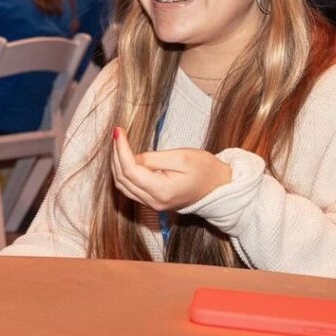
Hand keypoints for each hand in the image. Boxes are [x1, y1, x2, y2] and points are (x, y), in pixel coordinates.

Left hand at [110, 126, 230, 211]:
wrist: (219, 187)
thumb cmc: (205, 170)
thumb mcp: (181, 158)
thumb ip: (153, 159)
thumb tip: (131, 156)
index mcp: (162, 191)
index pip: (130, 170)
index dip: (121, 150)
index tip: (118, 131)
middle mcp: (154, 202)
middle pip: (123, 178)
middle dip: (116, 155)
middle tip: (117, 134)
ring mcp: (152, 204)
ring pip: (123, 185)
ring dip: (117, 164)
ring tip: (118, 143)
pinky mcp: (152, 201)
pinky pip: (130, 188)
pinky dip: (123, 172)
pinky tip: (124, 157)